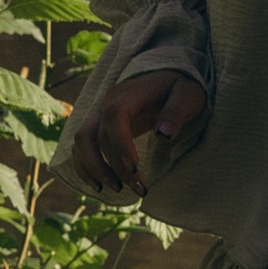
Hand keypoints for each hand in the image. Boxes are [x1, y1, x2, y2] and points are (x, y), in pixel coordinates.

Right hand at [80, 69, 206, 196]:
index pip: (114, 116)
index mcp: (128, 94)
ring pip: (82, 143)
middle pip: (97, 136)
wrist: (165, 78)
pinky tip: (100, 187)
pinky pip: (81, 148)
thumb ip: (176, 112)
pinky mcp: (98, 127)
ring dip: (95, 169)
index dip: (120, 143)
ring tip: (118, 190)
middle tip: (139, 189)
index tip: (134, 168)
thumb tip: (163, 135)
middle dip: (115, 167)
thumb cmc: (178, 88)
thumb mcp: (187, 95)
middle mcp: (106, 103)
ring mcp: (99, 115)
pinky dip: (85, 168)